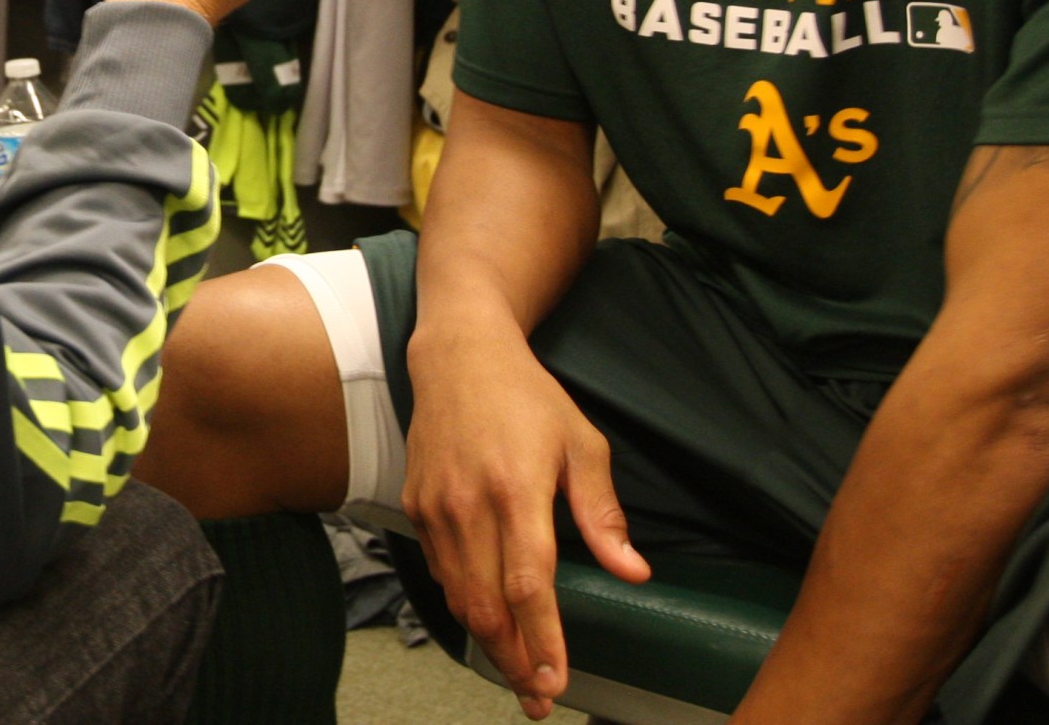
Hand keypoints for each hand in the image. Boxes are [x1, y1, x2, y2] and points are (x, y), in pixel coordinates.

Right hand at [402, 315, 649, 717]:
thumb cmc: (527, 397)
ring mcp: (436, 508)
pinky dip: (465, 603)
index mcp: (517, 490)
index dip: (542, 641)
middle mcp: (469, 506)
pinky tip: (488, 619)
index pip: (528, 585)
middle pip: (486, 607)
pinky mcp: (416, 507)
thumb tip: (633, 572)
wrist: (458, 357)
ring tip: (517, 672)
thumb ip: (602, 514)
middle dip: (513, 661)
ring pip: (459, 597)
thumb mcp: (581, 444)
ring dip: (488, 642)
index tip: (555, 682)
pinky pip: (442, 572)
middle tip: (538, 697)